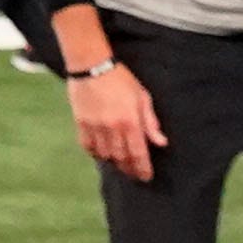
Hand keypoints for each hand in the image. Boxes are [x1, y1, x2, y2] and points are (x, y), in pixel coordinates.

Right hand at [66, 62, 164, 181]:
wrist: (91, 65)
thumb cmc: (121, 79)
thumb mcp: (142, 96)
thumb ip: (150, 121)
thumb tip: (161, 142)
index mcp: (130, 121)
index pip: (138, 154)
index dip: (143, 169)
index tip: (146, 177)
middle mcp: (112, 128)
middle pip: (121, 158)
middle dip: (129, 169)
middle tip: (134, 174)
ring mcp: (95, 127)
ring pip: (105, 155)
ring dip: (113, 162)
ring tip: (119, 162)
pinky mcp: (81, 123)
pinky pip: (87, 146)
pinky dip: (95, 153)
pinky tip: (101, 152)